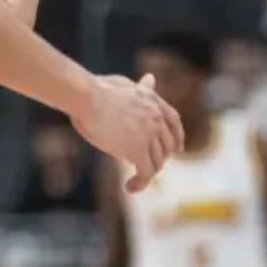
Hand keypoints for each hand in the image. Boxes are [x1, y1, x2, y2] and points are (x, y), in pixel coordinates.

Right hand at [73, 73, 184, 192]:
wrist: (87, 97)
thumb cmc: (98, 89)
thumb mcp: (125, 84)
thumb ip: (141, 87)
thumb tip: (151, 78)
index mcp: (154, 101)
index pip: (174, 121)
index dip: (178, 137)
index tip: (178, 149)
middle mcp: (157, 118)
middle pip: (167, 145)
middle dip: (159, 158)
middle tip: (147, 167)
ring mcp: (149, 134)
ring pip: (157, 162)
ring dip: (147, 174)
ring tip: (135, 181)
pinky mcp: (137, 150)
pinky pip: (146, 173)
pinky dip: (140, 183)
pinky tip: (130, 187)